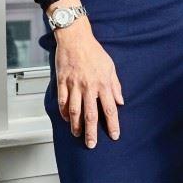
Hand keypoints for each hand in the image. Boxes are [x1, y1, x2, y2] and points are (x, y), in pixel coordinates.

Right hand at [50, 0, 122, 148]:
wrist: (75, 38)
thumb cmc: (94, 52)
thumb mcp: (111, 67)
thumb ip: (115, 86)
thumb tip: (120, 101)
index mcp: (103, 84)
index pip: (110, 109)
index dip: (112, 124)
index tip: (114, 135)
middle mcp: (89, 87)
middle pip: (91, 114)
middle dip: (91, 132)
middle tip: (91, 144)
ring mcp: (74, 85)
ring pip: (75, 111)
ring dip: (76, 125)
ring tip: (77, 135)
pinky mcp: (62, 82)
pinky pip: (62, 101)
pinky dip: (64, 112)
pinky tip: (66, 119)